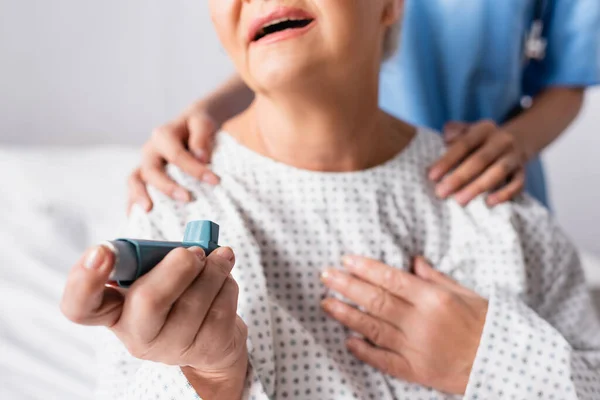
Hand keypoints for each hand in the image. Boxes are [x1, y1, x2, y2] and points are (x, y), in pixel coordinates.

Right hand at [61, 245, 247, 395]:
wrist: (212, 338)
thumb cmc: (178, 294)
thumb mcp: (158, 273)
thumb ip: (155, 255)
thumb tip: (173, 236)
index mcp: (114, 310)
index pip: (80, 305)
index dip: (84, 280)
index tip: (102, 251)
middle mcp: (137, 334)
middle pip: (148, 301)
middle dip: (177, 267)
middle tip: (193, 251)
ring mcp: (172, 347)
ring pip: (195, 301)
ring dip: (213, 269)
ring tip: (218, 258)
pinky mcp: (206, 349)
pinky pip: (221, 307)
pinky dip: (227, 283)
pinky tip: (224, 280)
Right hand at [127, 102, 220, 213]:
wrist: (191, 125)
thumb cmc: (198, 126)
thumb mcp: (203, 123)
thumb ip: (201, 137)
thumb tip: (201, 157)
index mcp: (163, 136)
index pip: (177, 155)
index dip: (195, 169)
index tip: (214, 181)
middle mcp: (150, 151)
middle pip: (151, 170)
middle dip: (168, 187)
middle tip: (187, 199)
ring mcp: (146, 164)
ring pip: (135, 180)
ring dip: (139, 196)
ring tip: (148, 211)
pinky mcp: (146, 177)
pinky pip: (134, 191)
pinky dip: (132, 204)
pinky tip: (136, 219)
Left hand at [320, 256, 487, 394]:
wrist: (504, 363)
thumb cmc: (486, 324)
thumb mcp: (465, 293)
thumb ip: (435, 278)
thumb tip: (413, 261)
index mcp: (434, 298)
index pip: (391, 279)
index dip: (365, 268)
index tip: (344, 260)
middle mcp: (421, 321)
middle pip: (376, 300)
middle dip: (347, 286)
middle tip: (325, 275)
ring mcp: (416, 348)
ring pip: (373, 328)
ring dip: (346, 315)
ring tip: (325, 303)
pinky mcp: (416, 371)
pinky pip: (384, 360)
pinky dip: (364, 351)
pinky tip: (347, 341)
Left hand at [428, 120, 527, 206]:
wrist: (518, 138)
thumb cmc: (481, 140)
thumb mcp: (467, 129)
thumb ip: (454, 130)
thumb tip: (446, 139)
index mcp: (484, 129)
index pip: (464, 144)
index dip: (447, 160)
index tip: (432, 176)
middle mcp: (501, 140)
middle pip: (480, 159)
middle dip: (459, 177)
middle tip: (441, 193)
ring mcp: (514, 156)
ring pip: (498, 172)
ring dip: (478, 187)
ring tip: (460, 201)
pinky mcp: (523, 171)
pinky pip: (517, 184)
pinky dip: (505, 194)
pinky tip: (489, 203)